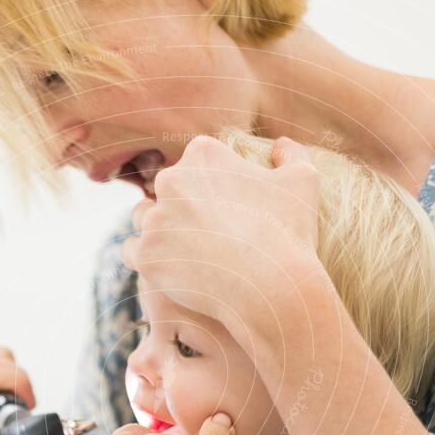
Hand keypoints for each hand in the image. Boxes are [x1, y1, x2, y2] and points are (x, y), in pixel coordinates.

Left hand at [120, 135, 327, 333]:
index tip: (223, 209)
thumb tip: (281, 146)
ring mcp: (155, 219)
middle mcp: (171, 180)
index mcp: (203, 154)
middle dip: (180, 208)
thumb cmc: (288, 234)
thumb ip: (292, 155)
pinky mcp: (146, 255)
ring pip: (144, 219)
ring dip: (159, 232)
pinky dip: (147, 260)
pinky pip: (132, 252)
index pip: (193, 164)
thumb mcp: (303, 182)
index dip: (208, 186)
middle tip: (204, 234)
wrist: (271, 288)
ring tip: (184, 252)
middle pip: (165, 189)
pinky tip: (167, 269)